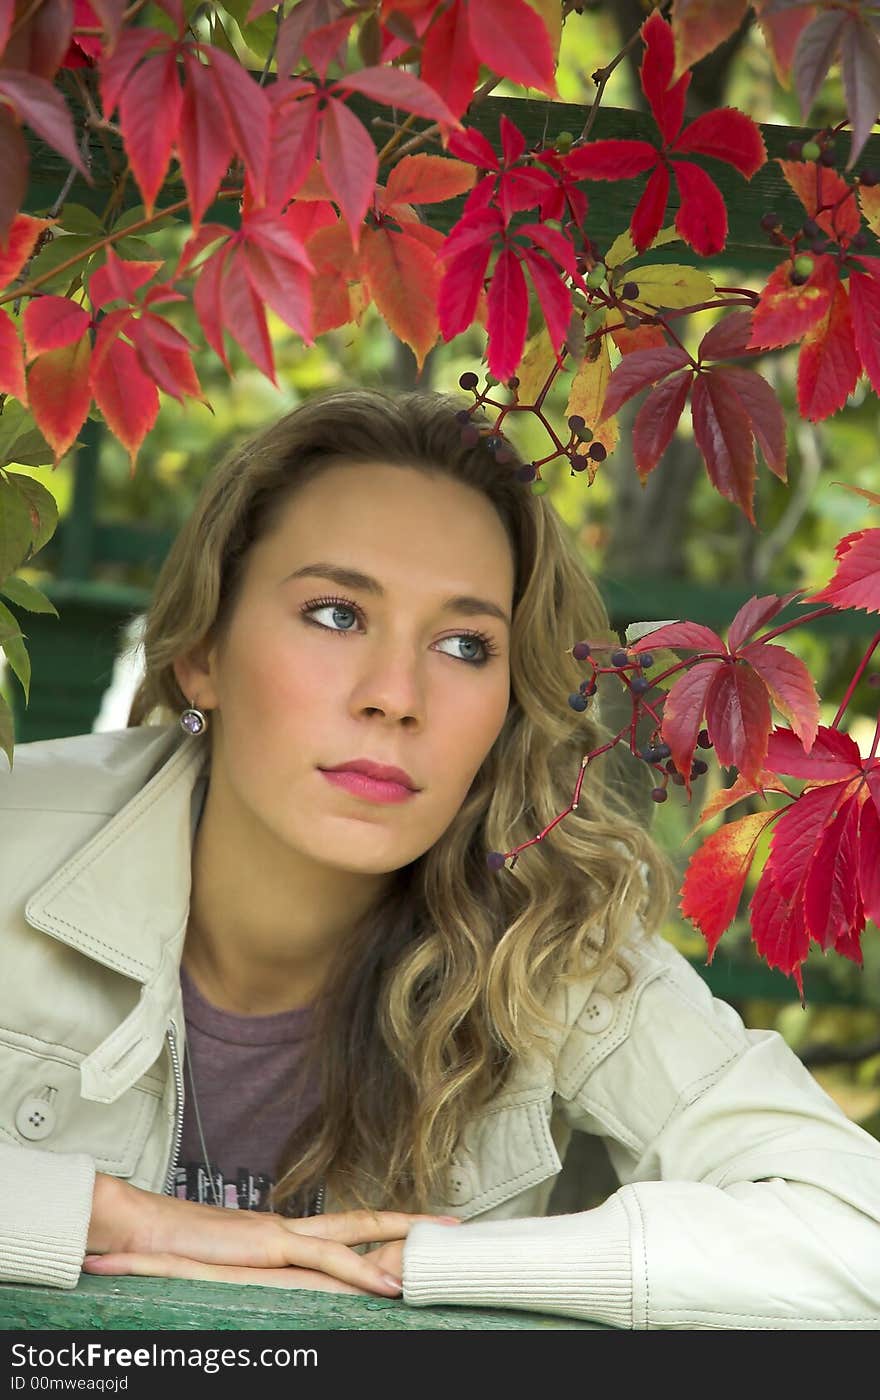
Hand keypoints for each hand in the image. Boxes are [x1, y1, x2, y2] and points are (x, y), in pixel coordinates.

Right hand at [85, 1175, 458, 1295]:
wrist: (142, 1229)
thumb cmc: (173, 1250)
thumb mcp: (223, 1269)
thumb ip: (253, 1274)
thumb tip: (270, 1284)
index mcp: (282, 1232)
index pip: (341, 1228)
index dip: (379, 1228)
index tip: (414, 1230)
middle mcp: (289, 1225)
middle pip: (359, 1220)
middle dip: (406, 1222)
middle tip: (449, 1223)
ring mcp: (282, 1231)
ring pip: (353, 1232)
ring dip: (396, 1240)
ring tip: (434, 1246)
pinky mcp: (271, 1244)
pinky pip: (326, 1259)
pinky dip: (360, 1270)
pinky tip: (387, 1283)